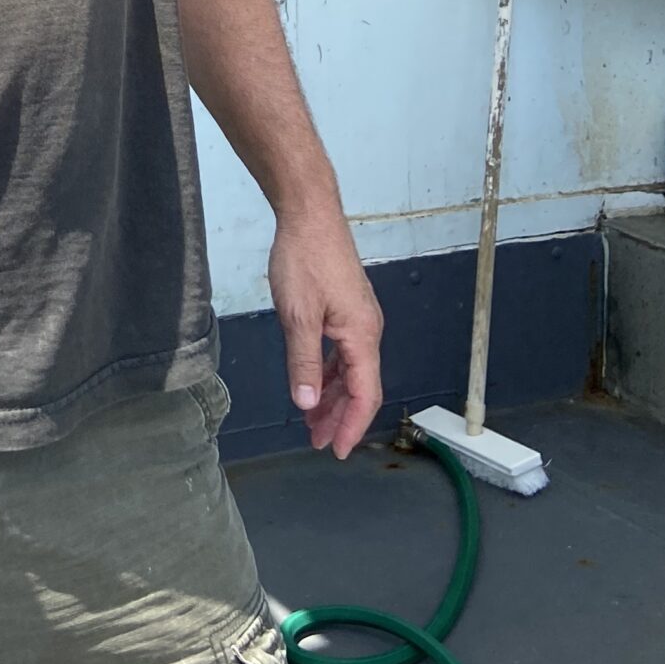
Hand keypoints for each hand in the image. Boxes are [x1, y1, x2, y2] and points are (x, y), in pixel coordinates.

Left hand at [268, 202, 382, 458]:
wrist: (310, 214)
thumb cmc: (305, 260)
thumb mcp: (297, 316)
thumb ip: (303, 362)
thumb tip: (306, 404)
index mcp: (362, 335)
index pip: (364, 394)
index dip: (351, 425)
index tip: (335, 450)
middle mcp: (367, 330)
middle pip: (358, 386)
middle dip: (339, 416)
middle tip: (316, 441)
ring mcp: (357, 318)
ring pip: (349, 370)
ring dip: (331, 395)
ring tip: (310, 419)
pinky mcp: (345, 307)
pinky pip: (341, 351)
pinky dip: (327, 371)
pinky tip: (312, 381)